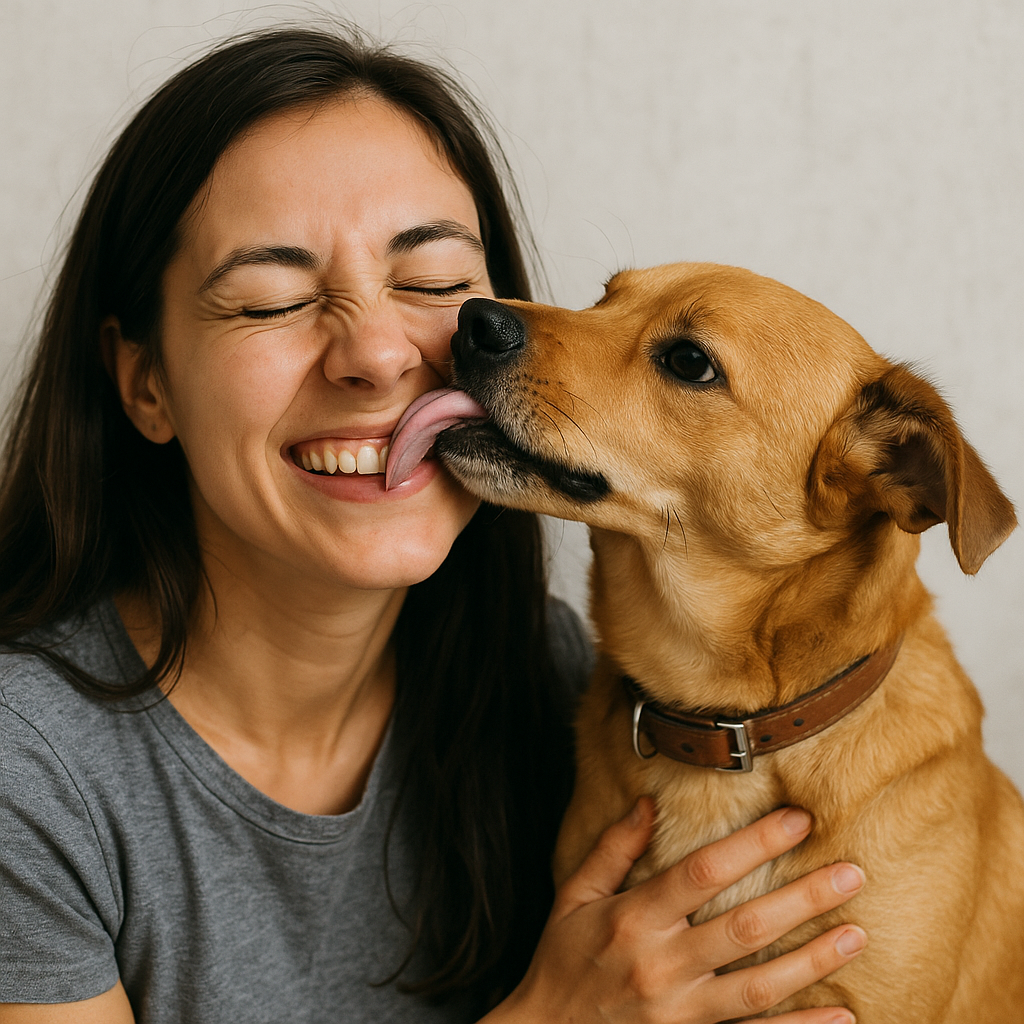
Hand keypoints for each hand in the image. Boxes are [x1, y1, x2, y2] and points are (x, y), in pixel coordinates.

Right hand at [489, 800, 863, 1023]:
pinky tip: (842, 1017)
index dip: (753, 844)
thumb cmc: (561, 961)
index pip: (702, 872)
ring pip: (758, 987)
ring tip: (857, 934)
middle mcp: (661, 965)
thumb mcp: (573, 897)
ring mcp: (680, 1013)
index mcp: (633, 919)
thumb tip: (648, 802)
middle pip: (743, 927)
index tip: (797, 820)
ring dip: (812, 962)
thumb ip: (612, 849)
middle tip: (852, 873)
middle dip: (802, 899)